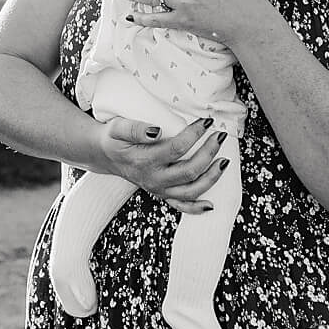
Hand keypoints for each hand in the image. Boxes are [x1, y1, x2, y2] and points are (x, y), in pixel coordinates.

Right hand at [94, 114, 224, 213]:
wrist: (105, 155)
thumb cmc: (114, 139)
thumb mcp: (118, 128)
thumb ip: (135, 129)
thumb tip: (157, 130)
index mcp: (144, 161)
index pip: (177, 148)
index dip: (194, 134)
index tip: (206, 121)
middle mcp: (153, 179)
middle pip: (189, 170)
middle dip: (209, 153)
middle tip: (220, 135)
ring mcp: (158, 189)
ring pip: (190, 191)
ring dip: (211, 178)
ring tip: (224, 162)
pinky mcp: (161, 193)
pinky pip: (180, 206)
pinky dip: (196, 208)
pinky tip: (210, 205)